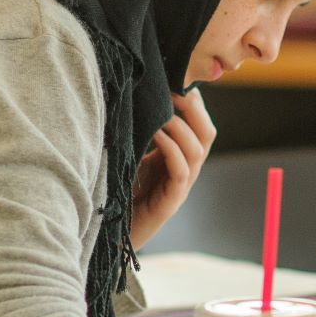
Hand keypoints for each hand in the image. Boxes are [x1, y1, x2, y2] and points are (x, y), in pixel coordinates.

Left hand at [129, 90, 214, 248]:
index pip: (199, 125)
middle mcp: (185, 171)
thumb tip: (136, 96)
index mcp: (178, 158)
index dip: (194, 102)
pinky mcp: (170, 203)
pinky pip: (181, 172)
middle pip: (206, 134)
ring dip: (181, 126)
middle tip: (176, 89)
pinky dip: (172, 149)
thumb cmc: (116, 193)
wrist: (108, 237)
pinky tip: (157, 134)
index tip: (179, 79)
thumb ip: (140, 132)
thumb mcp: (132, 155)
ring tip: (164, 110)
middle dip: (195, 109)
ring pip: (197, 150)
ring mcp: (180, 188)